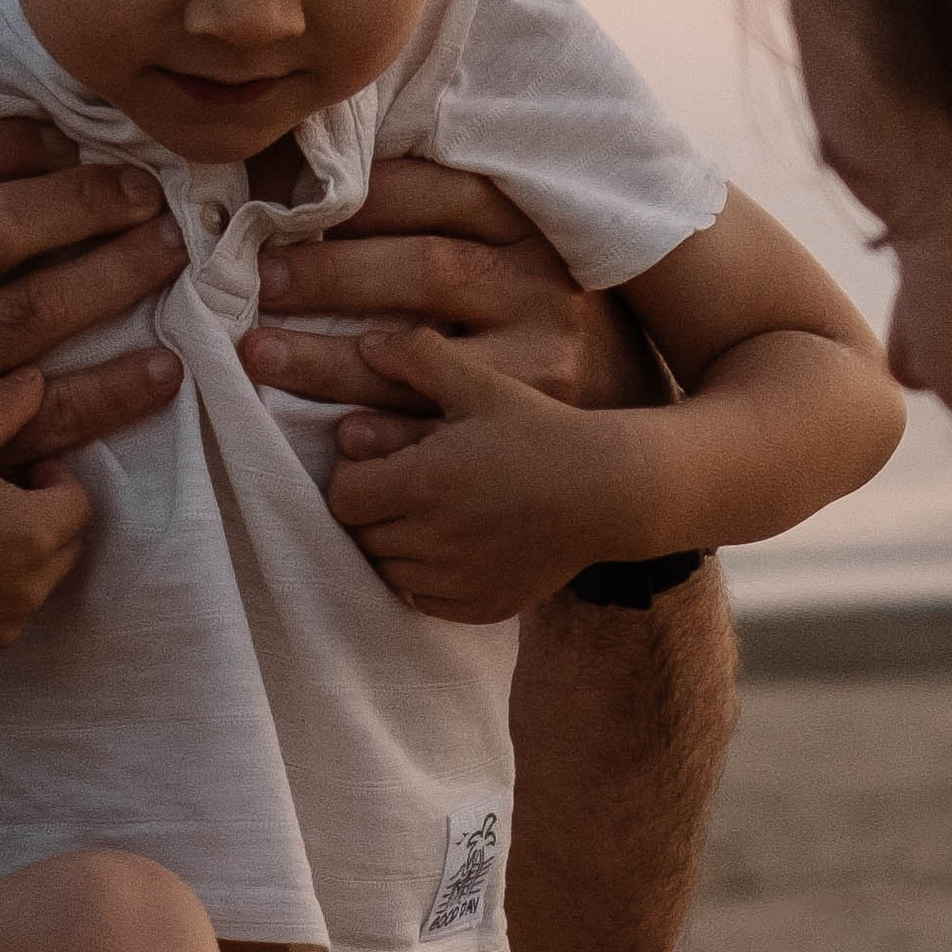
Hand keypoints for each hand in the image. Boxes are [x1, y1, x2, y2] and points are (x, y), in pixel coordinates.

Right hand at [0, 118, 181, 486]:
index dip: (14, 143)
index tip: (66, 141)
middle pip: (2, 226)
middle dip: (88, 199)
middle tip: (144, 193)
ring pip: (39, 308)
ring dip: (120, 273)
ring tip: (166, 253)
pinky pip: (56, 411)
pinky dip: (119, 388)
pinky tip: (163, 365)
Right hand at [0, 369, 89, 665]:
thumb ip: (3, 407)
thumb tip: (36, 379)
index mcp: (35, 533)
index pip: (77, 503)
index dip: (52, 481)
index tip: (19, 472)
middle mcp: (29, 588)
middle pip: (65, 548)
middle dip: (43, 522)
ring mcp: (3, 626)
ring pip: (33, 587)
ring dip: (17, 563)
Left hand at [241, 161, 658, 461]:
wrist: (644, 439)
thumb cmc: (556, 330)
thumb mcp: (526, 260)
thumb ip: (453, 225)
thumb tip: (333, 187)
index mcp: (536, 230)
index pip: (437, 192)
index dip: (358, 198)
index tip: (286, 208)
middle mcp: (545, 288)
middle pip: (423, 267)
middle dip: (329, 274)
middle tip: (257, 282)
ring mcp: (542, 362)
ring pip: (419, 352)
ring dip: (327, 357)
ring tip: (260, 353)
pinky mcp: (529, 426)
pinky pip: (438, 430)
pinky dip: (382, 433)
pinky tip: (335, 434)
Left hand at [324, 329, 651, 619]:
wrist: (608, 490)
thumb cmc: (542, 430)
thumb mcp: (483, 384)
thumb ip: (418, 359)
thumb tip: (364, 343)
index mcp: (422, 484)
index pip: (343, 497)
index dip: (353, 477)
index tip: (381, 463)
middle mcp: (433, 540)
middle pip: (360, 537)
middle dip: (371, 510)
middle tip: (403, 486)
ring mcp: (457, 580)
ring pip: (387, 572)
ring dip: (394, 546)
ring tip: (427, 514)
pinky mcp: (479, 607)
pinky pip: (423, 600)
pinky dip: (425, 579)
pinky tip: (453, 546)